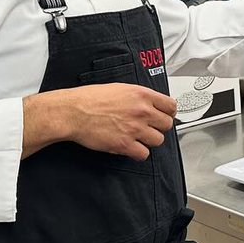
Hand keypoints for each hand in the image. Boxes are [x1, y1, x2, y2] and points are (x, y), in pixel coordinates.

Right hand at [25, 84, 176, 160]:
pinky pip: (143, 154)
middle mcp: (142, 111)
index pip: (171, 106)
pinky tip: (131, 148)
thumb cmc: (90, 99)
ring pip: (158, 140)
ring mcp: (135, 128)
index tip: (164, 116)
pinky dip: (138, 153)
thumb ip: (138, 97)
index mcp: (141, 95)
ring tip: (138, 138)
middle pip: (167, 125)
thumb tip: (150, 103)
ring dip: (149, 141)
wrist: (72, 111)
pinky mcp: (125, 144)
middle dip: (158, 127)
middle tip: (149, 128)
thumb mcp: (119, 88)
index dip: (168, 113)